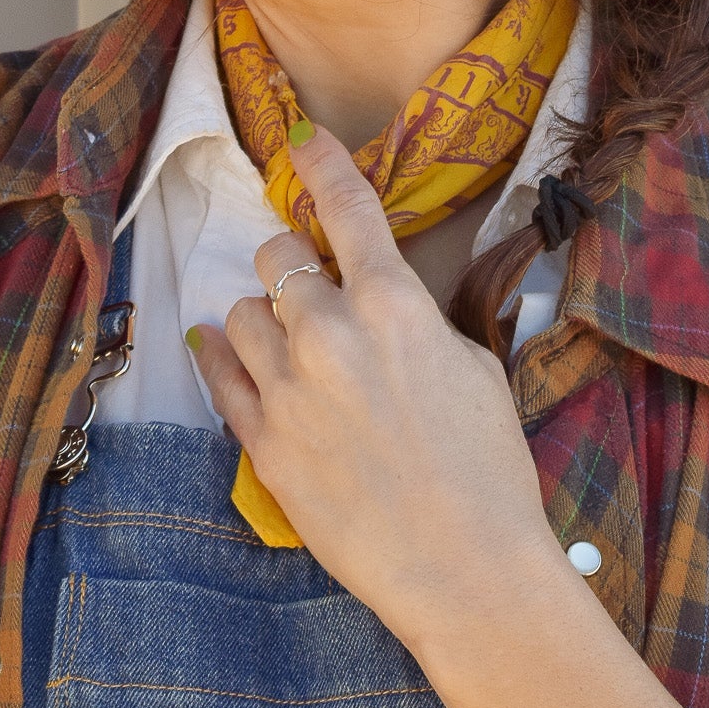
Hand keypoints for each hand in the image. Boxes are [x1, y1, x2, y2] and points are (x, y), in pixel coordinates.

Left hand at [188, 123, 567, 676]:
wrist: (467, 570)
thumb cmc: (489, 469)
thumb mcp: (474, 368)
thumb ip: (417, 320)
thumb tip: (384, 300)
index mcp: (393, 305)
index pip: (346, 207)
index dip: (320, 162)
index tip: (302, 137)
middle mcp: (329, 333)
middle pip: (277, 256)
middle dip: (294, 265)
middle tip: (313, 291)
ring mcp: (287, 388)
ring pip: (240, 312)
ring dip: (263, 318)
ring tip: (290, 346)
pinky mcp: (262, 441)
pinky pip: (219, 374)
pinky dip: (223, 357)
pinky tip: (227, 353)